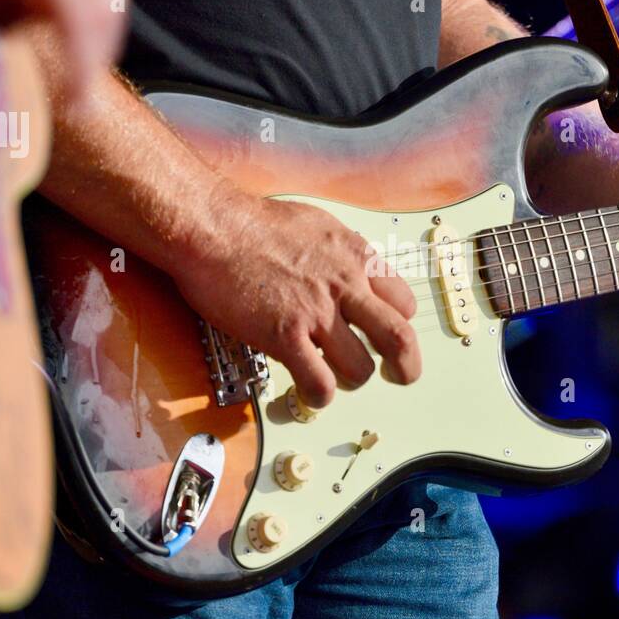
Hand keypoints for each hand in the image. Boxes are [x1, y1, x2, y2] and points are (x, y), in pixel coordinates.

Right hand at [0, 0, 129, 105]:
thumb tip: (16, 14)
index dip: (95, 24)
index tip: (86, 49)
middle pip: (109, 8)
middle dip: (98, 50)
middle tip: (86, 86)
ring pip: (97, 27)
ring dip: (85, 65)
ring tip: (74, 94)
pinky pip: (79, 38)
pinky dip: (79, 74)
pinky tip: (76, 100)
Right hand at [173, 188, 421, 407]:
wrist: (213, 227)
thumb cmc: (255, 222)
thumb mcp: (318, 226)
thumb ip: (340, 255)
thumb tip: (349, 270)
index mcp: (356, 258)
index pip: (404, 302)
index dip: (398, 322)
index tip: (384, 331)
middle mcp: (345, 286)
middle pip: (399, 338)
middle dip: (406, 366)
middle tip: (399, 376)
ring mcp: (316, 314)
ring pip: (360, 369)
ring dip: (351, 380)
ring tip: (333, 376)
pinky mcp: (284, 336)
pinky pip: (318, 383)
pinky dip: (319, 395)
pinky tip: (309, 389)